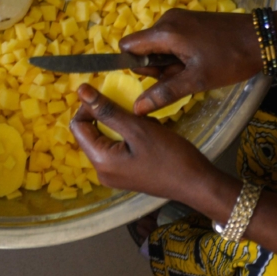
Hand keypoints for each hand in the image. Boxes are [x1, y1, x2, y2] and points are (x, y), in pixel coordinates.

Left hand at [70, 84, 213, 201]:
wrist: (198, 185)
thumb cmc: (169, 156)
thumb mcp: (137, 128)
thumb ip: (107, 110)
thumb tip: (81, 90)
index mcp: (100, 161)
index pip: (78, 126)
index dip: (89, 106)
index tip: (110, 95)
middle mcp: (102, 171)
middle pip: (91, 132)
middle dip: (108, 115)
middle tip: (132, 109)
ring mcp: (114, 175)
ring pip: (106, 138)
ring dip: (121, 123)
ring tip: (144, 122)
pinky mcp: (126, 174)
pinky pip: (117, 147)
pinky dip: (128, 134)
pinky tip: (148, 132)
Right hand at [119, 9, 263, 115]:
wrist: (263, 38)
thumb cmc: (229, 60)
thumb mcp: (197, 80)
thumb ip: (164, 93)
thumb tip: (136, 108)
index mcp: (164, 31)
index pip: (128, 45)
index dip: (135, 64)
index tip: (156, 77)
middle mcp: (166, 19)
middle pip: (144, 47)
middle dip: (158, 67)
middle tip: (184, 75)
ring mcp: (179, 17)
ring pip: (159, 45)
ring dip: (170, 62)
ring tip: (196, 69)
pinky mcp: (189, 20)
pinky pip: (172, 39)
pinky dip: (179, 53)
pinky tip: (199, 60)